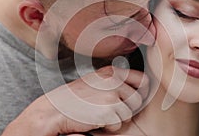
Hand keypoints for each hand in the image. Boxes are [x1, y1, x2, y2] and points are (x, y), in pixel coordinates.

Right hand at [1, 66, 148, 135]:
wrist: (55, 109)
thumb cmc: (75, 97)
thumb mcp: (96, 81)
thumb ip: (115, 81)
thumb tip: (139, 85)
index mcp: (112, 72)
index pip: (142, 80)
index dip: (142, 91)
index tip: (134, 98)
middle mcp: (114, 80)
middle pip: (137, 101)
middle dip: (126, 109)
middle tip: (109, 109)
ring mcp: (111, 95)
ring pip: (128, 114)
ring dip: (117, 119)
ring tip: (100, 114)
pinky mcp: (108, 110)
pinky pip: (118, 125)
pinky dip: (109, 127)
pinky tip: (95, 120)